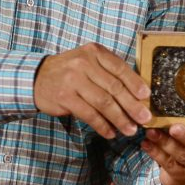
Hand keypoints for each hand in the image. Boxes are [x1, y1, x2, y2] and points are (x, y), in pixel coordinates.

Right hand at [33, 43, 151, 139]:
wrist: (37, 77)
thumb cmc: (70, 71)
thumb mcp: (88, 62)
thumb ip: (108, 72)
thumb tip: (137, 93)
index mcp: (94, 52)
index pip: (120, 68)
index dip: (135, 83)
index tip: (147, 97)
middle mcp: (84, 63)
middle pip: (114, 87)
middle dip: (132, 105)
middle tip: (145, 119)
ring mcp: (73, 80)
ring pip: (103, 102)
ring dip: (119, 119)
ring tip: (130, 130)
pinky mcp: (64, 97)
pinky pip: (89, 114)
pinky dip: (102, 125)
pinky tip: (110, 132)